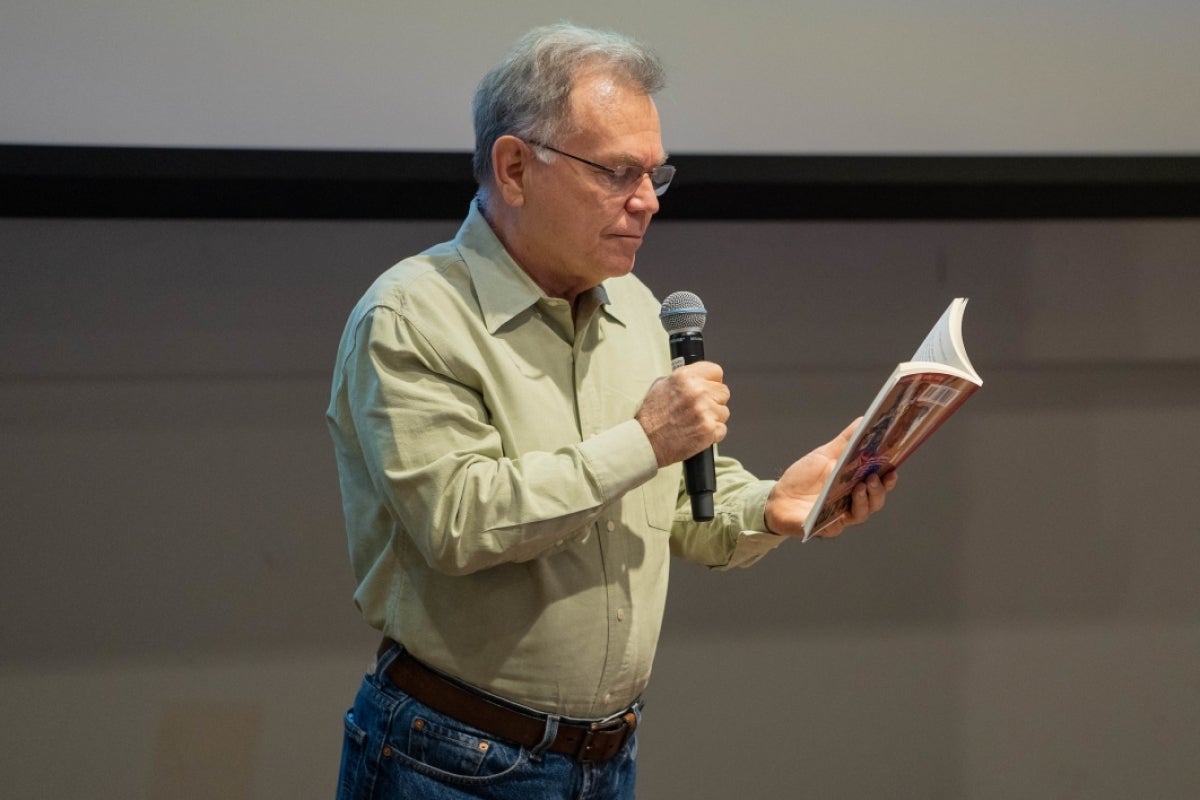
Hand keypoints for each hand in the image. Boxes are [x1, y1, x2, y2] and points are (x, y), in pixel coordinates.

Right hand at [635, 362, 729, 466]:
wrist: (646, 441)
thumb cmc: (651, 416)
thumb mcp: (661, 386)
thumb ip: (683, 380)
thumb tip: (698, 377)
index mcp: (685, 377)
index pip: (716, 371)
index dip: (712, 381)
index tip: (709, 387)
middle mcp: (697, 392)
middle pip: (723, 392)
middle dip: (714, 401)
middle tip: (699, 409)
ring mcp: (704, 411)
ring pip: (724, 412)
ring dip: (713, 418)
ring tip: (695, 422)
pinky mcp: (709, 430)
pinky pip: (722, 429)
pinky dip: (712, 433)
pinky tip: (697, 432)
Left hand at [763, 419, 898, 538]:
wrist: (778, 497)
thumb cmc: (804, 477)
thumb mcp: (825, 455)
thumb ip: (846, 441)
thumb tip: (863, 420)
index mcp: (856, 484)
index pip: (880, 483)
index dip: (889, 478)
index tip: (893, 468)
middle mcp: (853, 503)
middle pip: (876, 500)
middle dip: (879, 489)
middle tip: (875, 477)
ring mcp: (841, 517)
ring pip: (862, 513)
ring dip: (865, 500)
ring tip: (861, 485)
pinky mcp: (826, 528)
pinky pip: (837, 526)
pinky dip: (841, 515)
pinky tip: (840, 505)